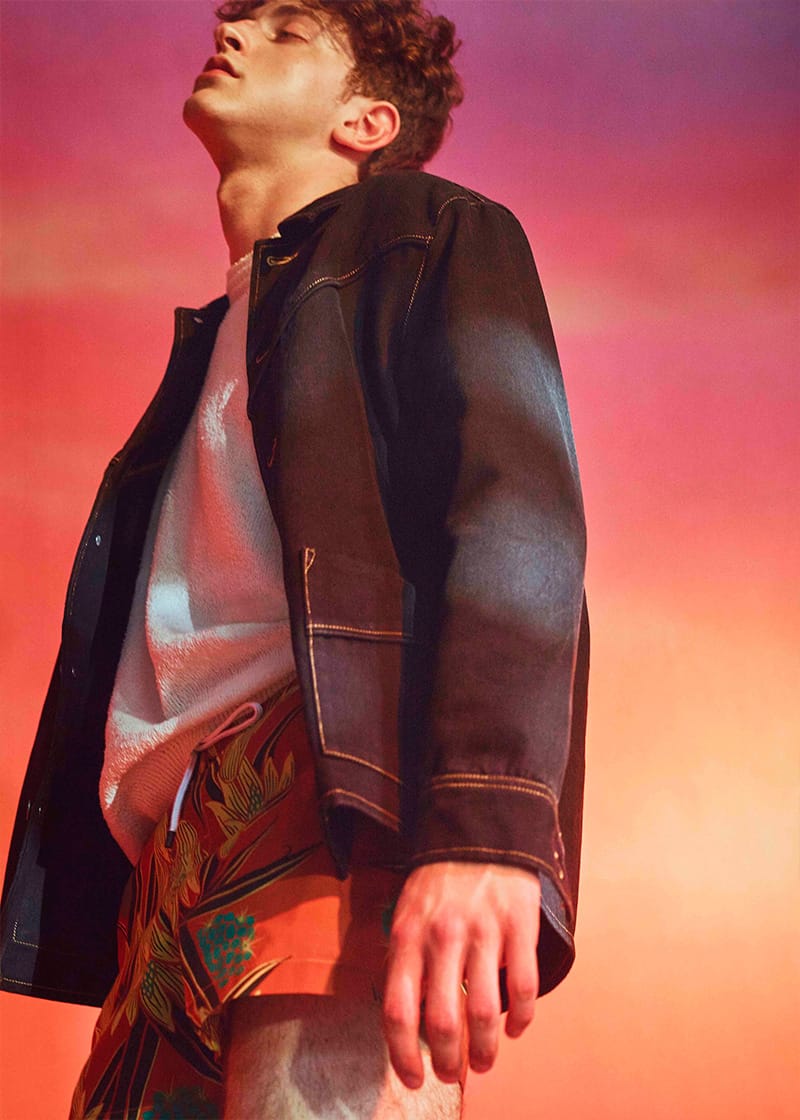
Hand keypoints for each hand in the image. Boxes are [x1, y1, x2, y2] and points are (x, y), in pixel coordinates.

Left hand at [382, 861, 540, 1087]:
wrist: (480, 830)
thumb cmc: (439, 882)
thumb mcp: (407, 913)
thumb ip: (406, 961)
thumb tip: (408, 1019)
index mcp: (409, 936)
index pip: (399, 1011)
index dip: (402, 1055)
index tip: (412, 1078)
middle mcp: (443, 937)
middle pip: (444, 1022)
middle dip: (448, 1061)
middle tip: (452, 1074)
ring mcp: (484, 932)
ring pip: (485, 1013)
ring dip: (486, 1050)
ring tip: (485, 1062)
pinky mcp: (519, 926)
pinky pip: (524, 986)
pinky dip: (522, 1018)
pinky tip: (516, 1028)